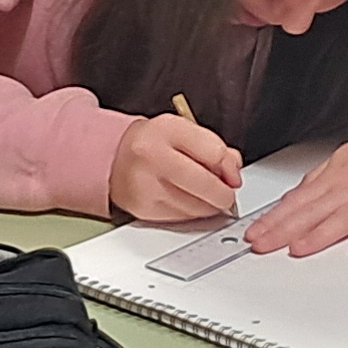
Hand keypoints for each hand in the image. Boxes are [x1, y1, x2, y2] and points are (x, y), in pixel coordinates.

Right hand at [109, 113, 242, 223]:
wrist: (114, 157)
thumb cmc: (154, 143)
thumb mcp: (184, 131)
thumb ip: (215, 147)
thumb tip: (233, 174)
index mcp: (167, 130)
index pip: (214, 153)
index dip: (230, 168)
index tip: (232, 174)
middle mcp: (152, 157)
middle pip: (205, 184)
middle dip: (224, 194)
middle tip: (226, 194)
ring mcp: (145, 186)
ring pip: (196, 207)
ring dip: (210, 206)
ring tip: (205, 194)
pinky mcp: (143, 209)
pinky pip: (182, 218)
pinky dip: (192, 213)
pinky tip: (187, 200)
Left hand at [243, 133, 347, 257]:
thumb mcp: (342, 160)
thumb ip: (318, 182)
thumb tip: (292, 199)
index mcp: (335, 177)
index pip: (298, 200)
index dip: (274, 218)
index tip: (255, 233)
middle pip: (314, 211)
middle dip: (284, 230)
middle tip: (263, 245)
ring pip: (344, 218)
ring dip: (320, 235)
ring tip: (297, 249)